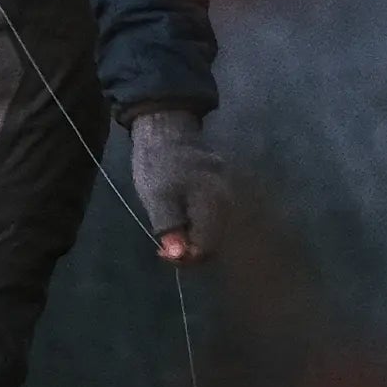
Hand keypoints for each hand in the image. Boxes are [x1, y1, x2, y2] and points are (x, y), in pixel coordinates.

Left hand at [129, 107, 230, 263]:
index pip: (207, 248)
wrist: (166, 129)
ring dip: (194, 236)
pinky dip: (199, 222)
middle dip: (190, 248)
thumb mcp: (157, 198)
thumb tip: (179, 255)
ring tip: (171, 232)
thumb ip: (170, 228)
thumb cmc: (158, 165)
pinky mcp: (223, 186)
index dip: (185, 257)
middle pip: (215, 240)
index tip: (162, 253)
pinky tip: (182, 217)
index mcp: (214, 204)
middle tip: (164, 245)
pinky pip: (215, 214)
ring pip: (216, 228)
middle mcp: (229, 200)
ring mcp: (229, 191)